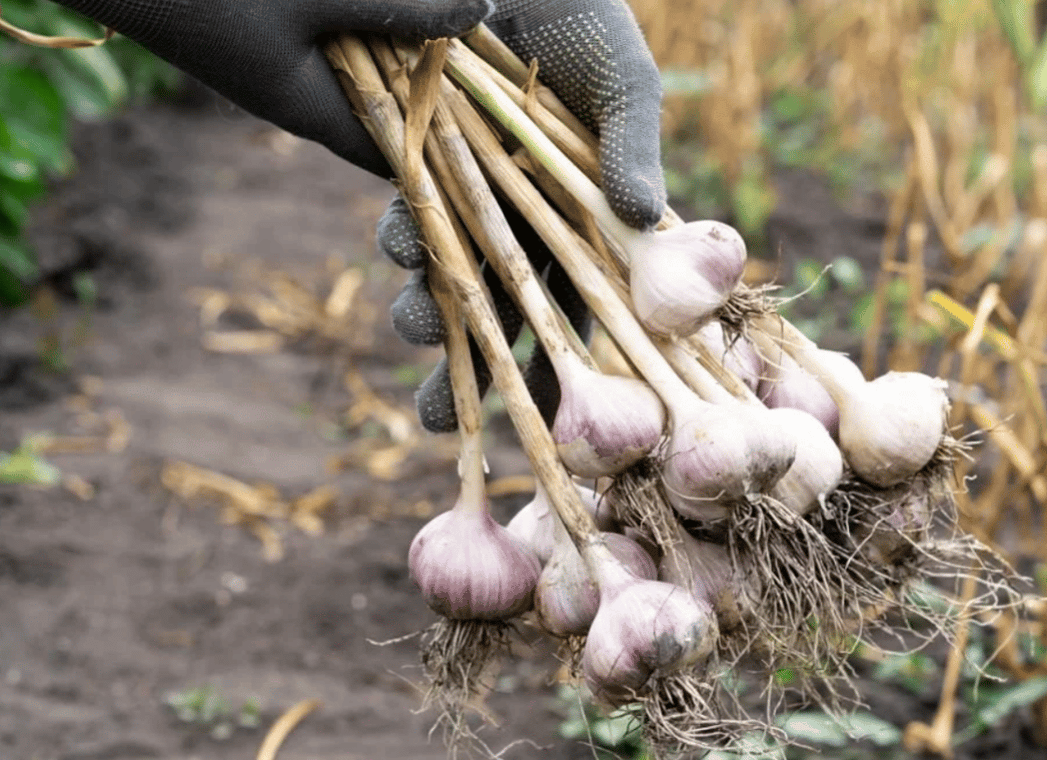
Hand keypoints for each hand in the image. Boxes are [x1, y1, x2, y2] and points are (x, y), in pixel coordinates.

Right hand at [48, 0, 494, 175]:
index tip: (521, 134)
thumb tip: (482, 7)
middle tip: (507, 58)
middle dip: (448, 82)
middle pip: (396, 104)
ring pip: (371, 61)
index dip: (462, 149)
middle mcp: (304, 97)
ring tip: (470, 16)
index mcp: (315, 112)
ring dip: (410, 35)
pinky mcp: (275, 28)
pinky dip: (370, 16)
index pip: (405, 154)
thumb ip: (397, 5)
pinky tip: (403, 4)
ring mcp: (287, 62)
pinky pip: (340, 32)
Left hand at [381, 0, 664, 429]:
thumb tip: (645, 215)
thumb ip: (631, 135)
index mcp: (598, 210)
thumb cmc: (569, 5)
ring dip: (435, 313)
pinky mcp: (421, 168)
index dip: (577, 367)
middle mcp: (538, 215)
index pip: (596, 305)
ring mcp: (476, 194)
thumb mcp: (614, 64)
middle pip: (515, 312)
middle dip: (479, 372)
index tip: (559, 431)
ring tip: (416, 323)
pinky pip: (417, 224)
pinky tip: (401, 245)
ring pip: (458, 279)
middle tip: (443, 424)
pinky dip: (408, 245)